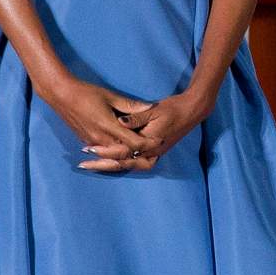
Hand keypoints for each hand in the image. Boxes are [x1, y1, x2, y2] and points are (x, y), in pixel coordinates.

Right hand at [36, 76, 160, 169]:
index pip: (133, 142)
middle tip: (154, 150)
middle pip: (124, 153)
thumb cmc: (86, 93)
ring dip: (127, 154)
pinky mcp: (86, 141)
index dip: (147, 143)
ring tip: (142, 152)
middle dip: (140, 153)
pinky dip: (115, 153)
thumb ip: (130, 105)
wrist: (61, 95)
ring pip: (113, 155)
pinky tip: (123, 150)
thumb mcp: (111, 96)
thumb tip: (150, 107)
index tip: (159, 140)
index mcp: (109, 127)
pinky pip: (104, 152)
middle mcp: (100, 138)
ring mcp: (91, 141)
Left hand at [77, 91, 208, 172]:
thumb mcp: (155, 110)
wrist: (193, 111)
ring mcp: (152, 154)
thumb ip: (136, 117)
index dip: (104, 151)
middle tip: (82, 165)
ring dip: (107, 166)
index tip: (88, 149)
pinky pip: (132, 162)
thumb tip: (120, 121)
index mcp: (150, 143)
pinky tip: (106, 161)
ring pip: (126, 165)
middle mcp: (151, 153)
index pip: (123, 151)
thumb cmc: (174, 109)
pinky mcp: (152, 152)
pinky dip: (118, 163)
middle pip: (121, 164)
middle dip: (101, 165)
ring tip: (89, 165)